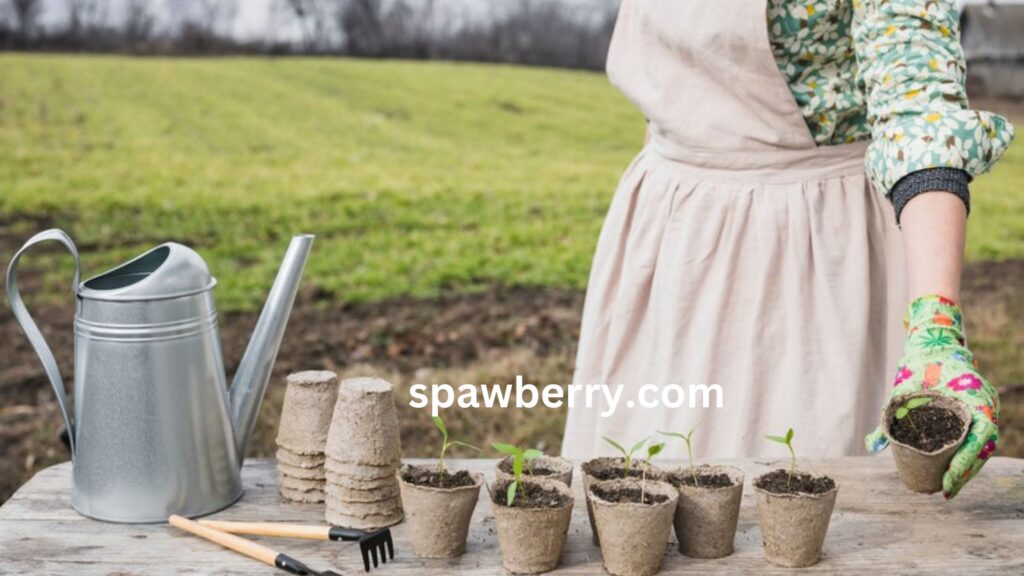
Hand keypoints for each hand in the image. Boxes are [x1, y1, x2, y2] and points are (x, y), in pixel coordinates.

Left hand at [865, 295, 998, 498]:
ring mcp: (984, 408)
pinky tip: (955, 470)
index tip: (948, 482)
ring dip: (968, 468)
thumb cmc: (919, 364)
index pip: (980, 440)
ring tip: (949, 487)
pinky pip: (977, 437)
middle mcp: (985, 406)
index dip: (966, 464)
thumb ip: (887, 418)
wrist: (933, 341)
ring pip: (982, 446)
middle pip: (983, 449)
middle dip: (966, 473)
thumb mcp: (901, 391)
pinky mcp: (977, 410)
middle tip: (946, 492)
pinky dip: (967, 454)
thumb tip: (871, 447)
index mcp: (975, 399)